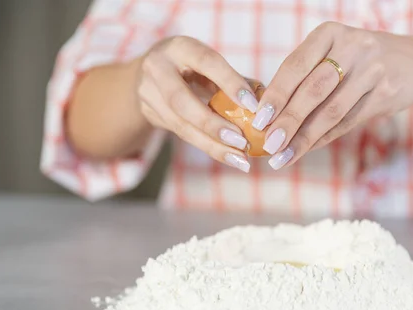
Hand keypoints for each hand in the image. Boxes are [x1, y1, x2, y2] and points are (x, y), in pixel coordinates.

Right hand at [138, 36, 259, 171]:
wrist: (146, 74)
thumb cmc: (190, 65)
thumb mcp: (208, 63)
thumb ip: (234, 78)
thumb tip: (266, 100)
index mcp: (179, 47)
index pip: (206, 62)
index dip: (230, 83)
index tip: (253, 105)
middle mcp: (158, 68)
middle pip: (181, 101)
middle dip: (213, 124)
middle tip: (242, 142)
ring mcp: (148, 93)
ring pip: (181, 125)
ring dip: (213, 145)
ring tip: (240, 159)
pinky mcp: (149, 114)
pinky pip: (182, 134)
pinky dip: (208, 147)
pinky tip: (230, 157)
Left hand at [253, 22, 412, 168]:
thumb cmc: (355, 62)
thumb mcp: (331, 54)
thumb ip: (303, 77)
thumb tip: (265, 116)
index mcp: (328, 34)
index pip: (295, 66)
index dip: (275, 95)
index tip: (258, 119)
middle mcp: (352, 47)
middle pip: (313, 90)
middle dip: (288, 120)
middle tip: (269, 144)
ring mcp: (372, 70)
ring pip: (331, 111)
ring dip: (304, 138)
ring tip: (282, 156)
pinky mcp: (386, 93)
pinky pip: (348, 122)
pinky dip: (323, 138)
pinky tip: (305, 149)